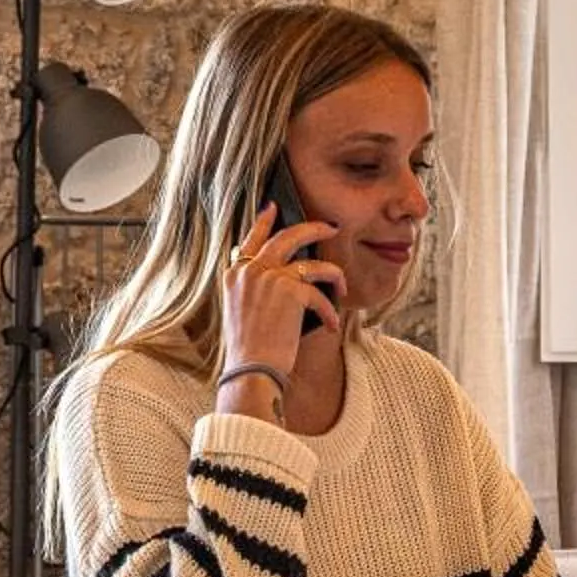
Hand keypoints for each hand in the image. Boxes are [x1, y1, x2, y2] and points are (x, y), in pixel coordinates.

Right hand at [218, 200, 346, 387]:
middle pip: (287, 236)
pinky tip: (331, 325)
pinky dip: (329, 310)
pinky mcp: (290, 291)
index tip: (274, 207)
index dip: (264, 221)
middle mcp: (250, 270)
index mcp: (235, 274)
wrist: (252, 369)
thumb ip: (252, 286)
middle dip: (313, 228)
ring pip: (312, 262)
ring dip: (333, 274)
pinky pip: (321, 293)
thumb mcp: (240, 310)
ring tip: (342, 283)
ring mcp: (270, 277)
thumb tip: (277, 272)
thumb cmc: (249, 348)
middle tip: (330, 227)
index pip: (251, 238)